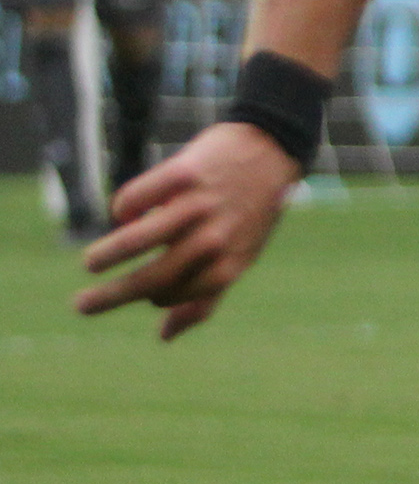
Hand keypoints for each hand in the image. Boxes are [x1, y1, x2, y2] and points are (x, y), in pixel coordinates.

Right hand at [72, 123, 302, 338]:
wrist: (272, 146)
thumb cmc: (249, 210)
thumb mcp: (240, 255)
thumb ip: (204, 297)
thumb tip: (164, 337)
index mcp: (230, 261)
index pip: (179, 295)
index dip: (156, 298)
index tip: (140, 294)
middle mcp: (215, 237)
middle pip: (153, 276)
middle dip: (113, 296)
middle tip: (81, 306)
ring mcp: (199, 204)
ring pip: (139, 238)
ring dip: (108, 255)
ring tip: (91, 264)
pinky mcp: (185, 172)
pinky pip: (138, 197)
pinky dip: (124, 208)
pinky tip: (123, 213)